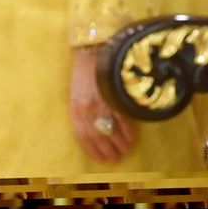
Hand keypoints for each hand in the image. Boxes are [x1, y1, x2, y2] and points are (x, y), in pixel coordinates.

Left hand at [70, 47, 134, 162]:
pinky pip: (123, 121)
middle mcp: (87, 109)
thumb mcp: (76, 92)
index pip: (83, 137)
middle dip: (108, 152)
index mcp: (75, 108)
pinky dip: (128, 132)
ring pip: (112, 132)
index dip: (93, 151)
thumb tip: (93, 130)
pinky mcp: (115, 97)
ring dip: (120, 145)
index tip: (102, 160)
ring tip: (126, 150)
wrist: (92, 49)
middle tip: (117, 158)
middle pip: (99, 138)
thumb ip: (82, 111)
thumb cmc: (84, 71)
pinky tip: (132, 138)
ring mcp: (102, 103)